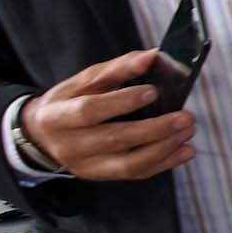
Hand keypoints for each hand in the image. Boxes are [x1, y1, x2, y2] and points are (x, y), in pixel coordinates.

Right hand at [16, 49, 195, 181]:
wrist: (43, 135)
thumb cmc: (70, 101)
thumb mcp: (84, 81)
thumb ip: (118, 68)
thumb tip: (153, 57)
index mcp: (57, 116)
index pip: (89, 110)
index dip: (121, 101)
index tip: (153, 91)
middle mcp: (69, 145)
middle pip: (114, 139)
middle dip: (154, 129)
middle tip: (185, 116)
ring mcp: (85, 166)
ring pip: (128, 164)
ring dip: (164, 148)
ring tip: (188, 131)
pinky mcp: (101, 176)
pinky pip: (136, 173)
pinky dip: (165, 163)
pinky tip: (186, 150)